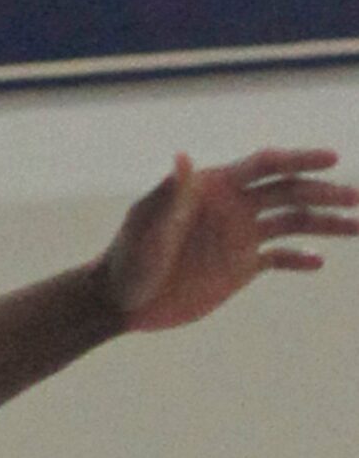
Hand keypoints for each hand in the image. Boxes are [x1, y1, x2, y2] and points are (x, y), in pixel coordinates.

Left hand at [104, 147, 358, 331]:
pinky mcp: (240, 267)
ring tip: (358, 225)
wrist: (122, 300)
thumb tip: (182, 157)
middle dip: (322, 192)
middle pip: (286, 192)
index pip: (262, 166)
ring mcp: (237, 236)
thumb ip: (171, 195)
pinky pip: (279, 258)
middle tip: (355, 198)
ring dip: (325, 223)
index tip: (332, 160)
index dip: (297, 159)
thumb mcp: (148, 226)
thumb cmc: (129, 258)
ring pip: (291, 223)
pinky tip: (318, 261)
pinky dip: (300, 258)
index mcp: (211, 188)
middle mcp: (230, 207)